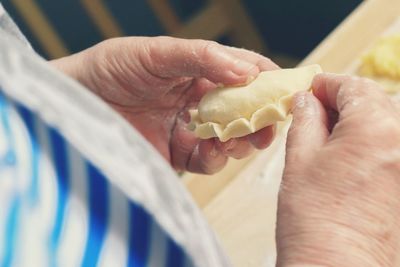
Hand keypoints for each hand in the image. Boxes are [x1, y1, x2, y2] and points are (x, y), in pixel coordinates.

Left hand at [51, 37, 277, 173]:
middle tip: (271, 122)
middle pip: (243, 109)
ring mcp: (188, 128)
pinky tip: (213, 150)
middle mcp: (198, 100)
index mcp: (198, 71)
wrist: (75, 102)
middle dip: (260, 116)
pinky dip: (216, 158)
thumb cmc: (111, 68)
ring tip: (241, 137)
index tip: (283, 89)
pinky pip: (206, 161)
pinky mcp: (176, 155)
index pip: (242, 73)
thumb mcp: (155, 53)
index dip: (265, 80)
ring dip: (242, 140)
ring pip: (230, 138)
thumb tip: (247, 70)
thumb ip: (201, 57)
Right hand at [277, 74, 399, 265]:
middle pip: (374, 102)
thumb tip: (306, 101)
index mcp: (377, 128)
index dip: (327, 85)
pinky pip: (392, 147)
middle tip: (314, 111)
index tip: (311, 90)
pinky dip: (371, 140)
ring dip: (358, 121)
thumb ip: (305, 120)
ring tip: (328, 135)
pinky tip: (348, 154)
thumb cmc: (315, 221)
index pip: (353, 87)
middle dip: (343, 101)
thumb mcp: (300, 158)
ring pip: (385, 124)